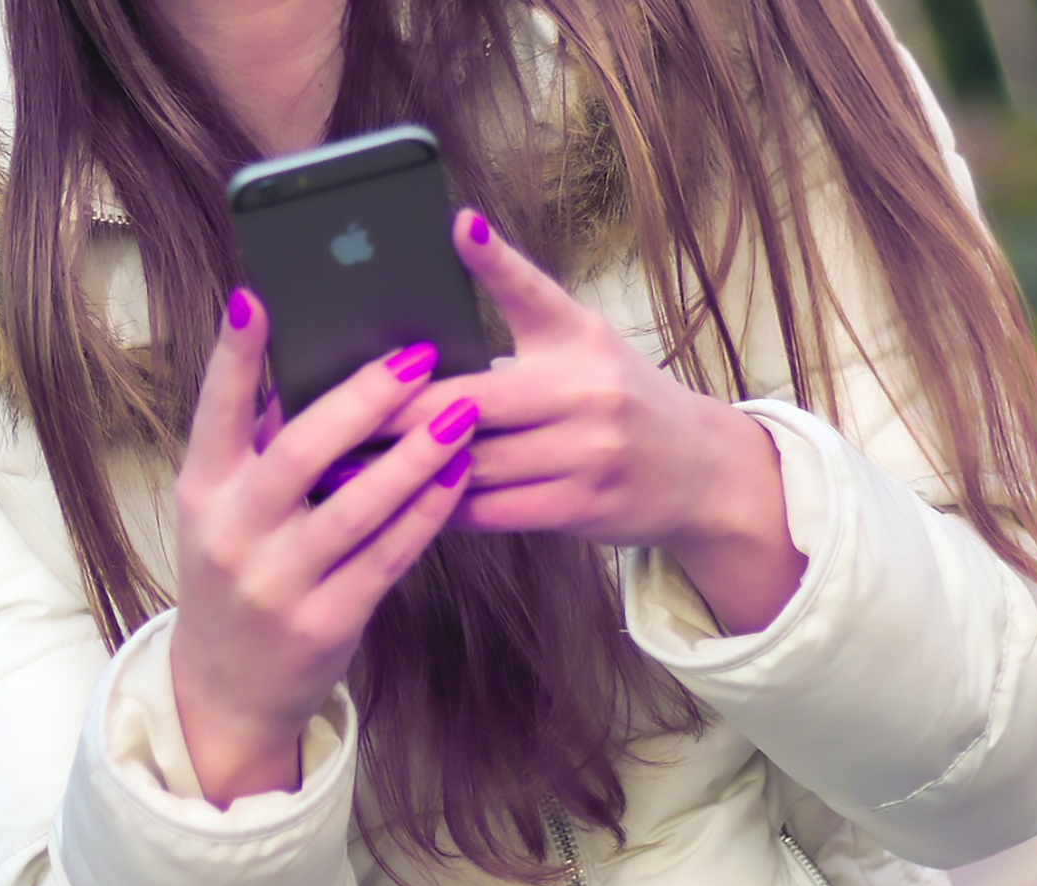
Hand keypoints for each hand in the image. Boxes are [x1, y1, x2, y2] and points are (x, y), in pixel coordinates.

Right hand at [170, 289, 476, 805]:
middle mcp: (231, 533)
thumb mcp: (224, 510)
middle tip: (417, 356)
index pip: (213, 411)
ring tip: (461, 413)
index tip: (256, 297)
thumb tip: (316, 366)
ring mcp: (277, 582)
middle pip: (300, 452)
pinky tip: (458, 476)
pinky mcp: (325, 621)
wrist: (226, 689)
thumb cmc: (237, 572)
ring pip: (356, 506)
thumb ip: (258, 448)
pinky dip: (426, 512)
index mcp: (201, 490)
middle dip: (363, 400)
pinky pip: (388, 555)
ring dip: (415, 455)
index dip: (233, 356)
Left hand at [386, 211, 807, 631]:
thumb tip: (442, 278)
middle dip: (396, 411)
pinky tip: (402, 504)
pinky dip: (443, 507)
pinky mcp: (583, 507)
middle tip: (334, 411)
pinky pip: (493, 510)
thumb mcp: (583, 342)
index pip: (533, 292)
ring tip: (346, 466)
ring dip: (408, 467)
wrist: (702, 472)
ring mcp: (589, 453)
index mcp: (581, 339)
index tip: (459, 224)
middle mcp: (589, 392)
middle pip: (472, 399)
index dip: (495, 258)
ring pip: (475, 462)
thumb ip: (520, 314)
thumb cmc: (621, 398)